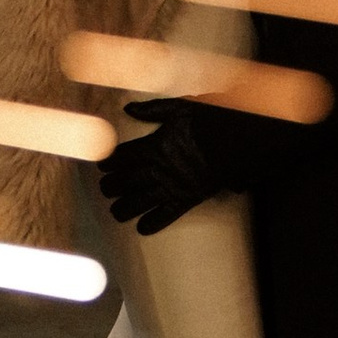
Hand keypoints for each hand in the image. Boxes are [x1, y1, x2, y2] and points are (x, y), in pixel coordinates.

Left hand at [97, 103, 217, 235]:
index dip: (108, 163)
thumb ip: (153, 109)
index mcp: (153, 147)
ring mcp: (171, 187)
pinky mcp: (186, 200)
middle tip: (104, 189)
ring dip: (123, 209)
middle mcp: (157, 170)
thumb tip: (129, 108)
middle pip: (124, 182)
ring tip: (115, 212)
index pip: (121, 157)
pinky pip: (165, 216)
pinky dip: (152, 224)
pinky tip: (141, 229)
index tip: (102, 167)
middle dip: (110, 187)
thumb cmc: (209, 122)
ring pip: (139, 203)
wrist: (235, 143)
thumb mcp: (180, 108)